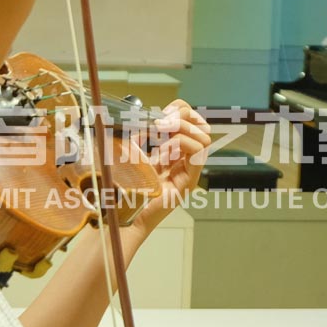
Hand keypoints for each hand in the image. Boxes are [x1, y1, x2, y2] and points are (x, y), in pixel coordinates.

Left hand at [132, 99, 210, 233]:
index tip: (162, 112)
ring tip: (162, 134)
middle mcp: (185, 162)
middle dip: (184, 116)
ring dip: (182, 129)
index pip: (191, 122)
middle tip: (163, 120)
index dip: (181, 110)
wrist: (123, 215)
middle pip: (203, 127)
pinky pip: (198, 155)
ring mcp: (188, 173)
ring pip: (204, 139)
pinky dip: (181, 143)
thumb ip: (138, 137)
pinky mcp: (187, 183)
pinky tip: (164, 149)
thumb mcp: (130, 153)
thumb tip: (141, 118)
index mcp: (174, 153)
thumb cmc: (125, 189)